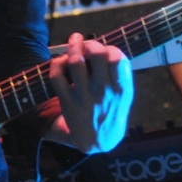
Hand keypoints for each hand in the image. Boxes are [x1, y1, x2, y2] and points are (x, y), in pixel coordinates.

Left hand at [48, 32, 133, 152]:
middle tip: (87, 44)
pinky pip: (57, 76)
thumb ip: (119, 73)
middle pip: (96, 55)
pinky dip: (57, 63)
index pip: (117, 59)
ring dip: (73, 46)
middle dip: (90, 43)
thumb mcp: (124, 95)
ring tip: (74, 40)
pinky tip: (62, 61)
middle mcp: (103, 92)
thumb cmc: (112, 110)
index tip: (105, 51)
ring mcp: (84, 97)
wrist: (99, 140)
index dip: (109, 48)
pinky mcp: (67, 101)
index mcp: (120, 89)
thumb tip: (104, 47)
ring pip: (76, 63)